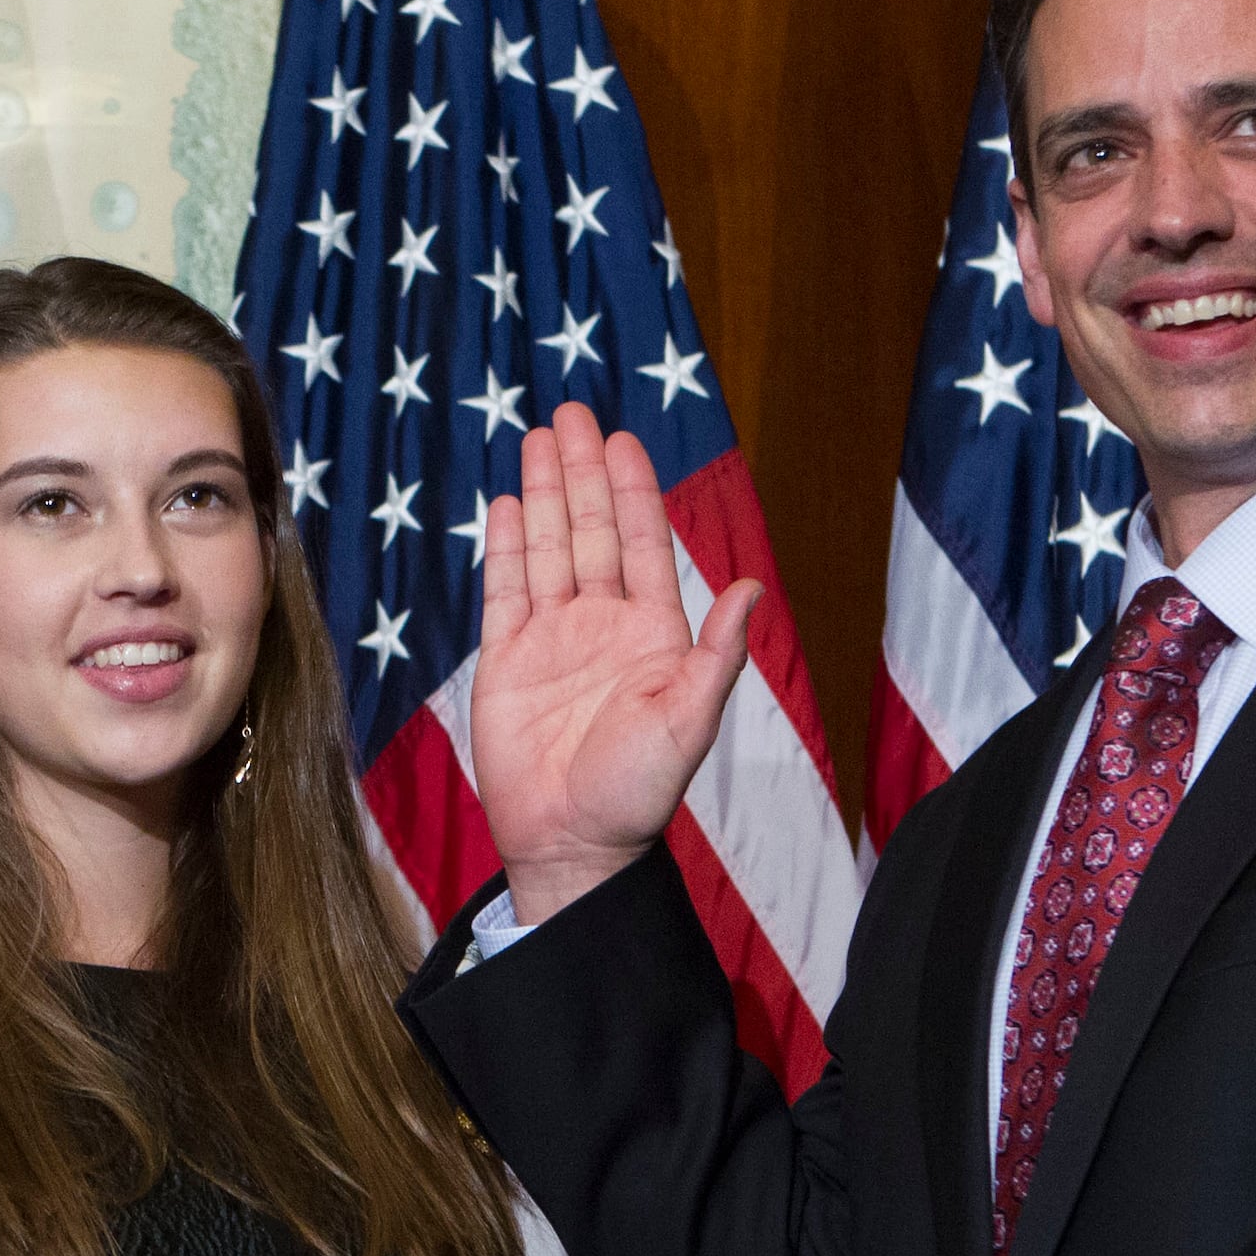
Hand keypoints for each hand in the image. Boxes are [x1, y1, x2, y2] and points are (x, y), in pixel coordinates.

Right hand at [466, 405, 757, 928]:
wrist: (570, 842)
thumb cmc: (636, 793)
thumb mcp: (689, 721)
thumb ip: (716, 653)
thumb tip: (751, 588)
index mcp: (653, 633)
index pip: (642, 544)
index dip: (633, 490)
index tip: (621, 439)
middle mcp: (603, 624)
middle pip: (592, 530)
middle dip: (583, 471)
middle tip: (571, 413)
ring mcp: (552, 638)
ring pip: (549, 548)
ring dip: (546, 493)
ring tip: (538, 439)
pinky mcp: (506, 660)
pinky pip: (505, 590)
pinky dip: (507, 546)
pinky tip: (509, 505)